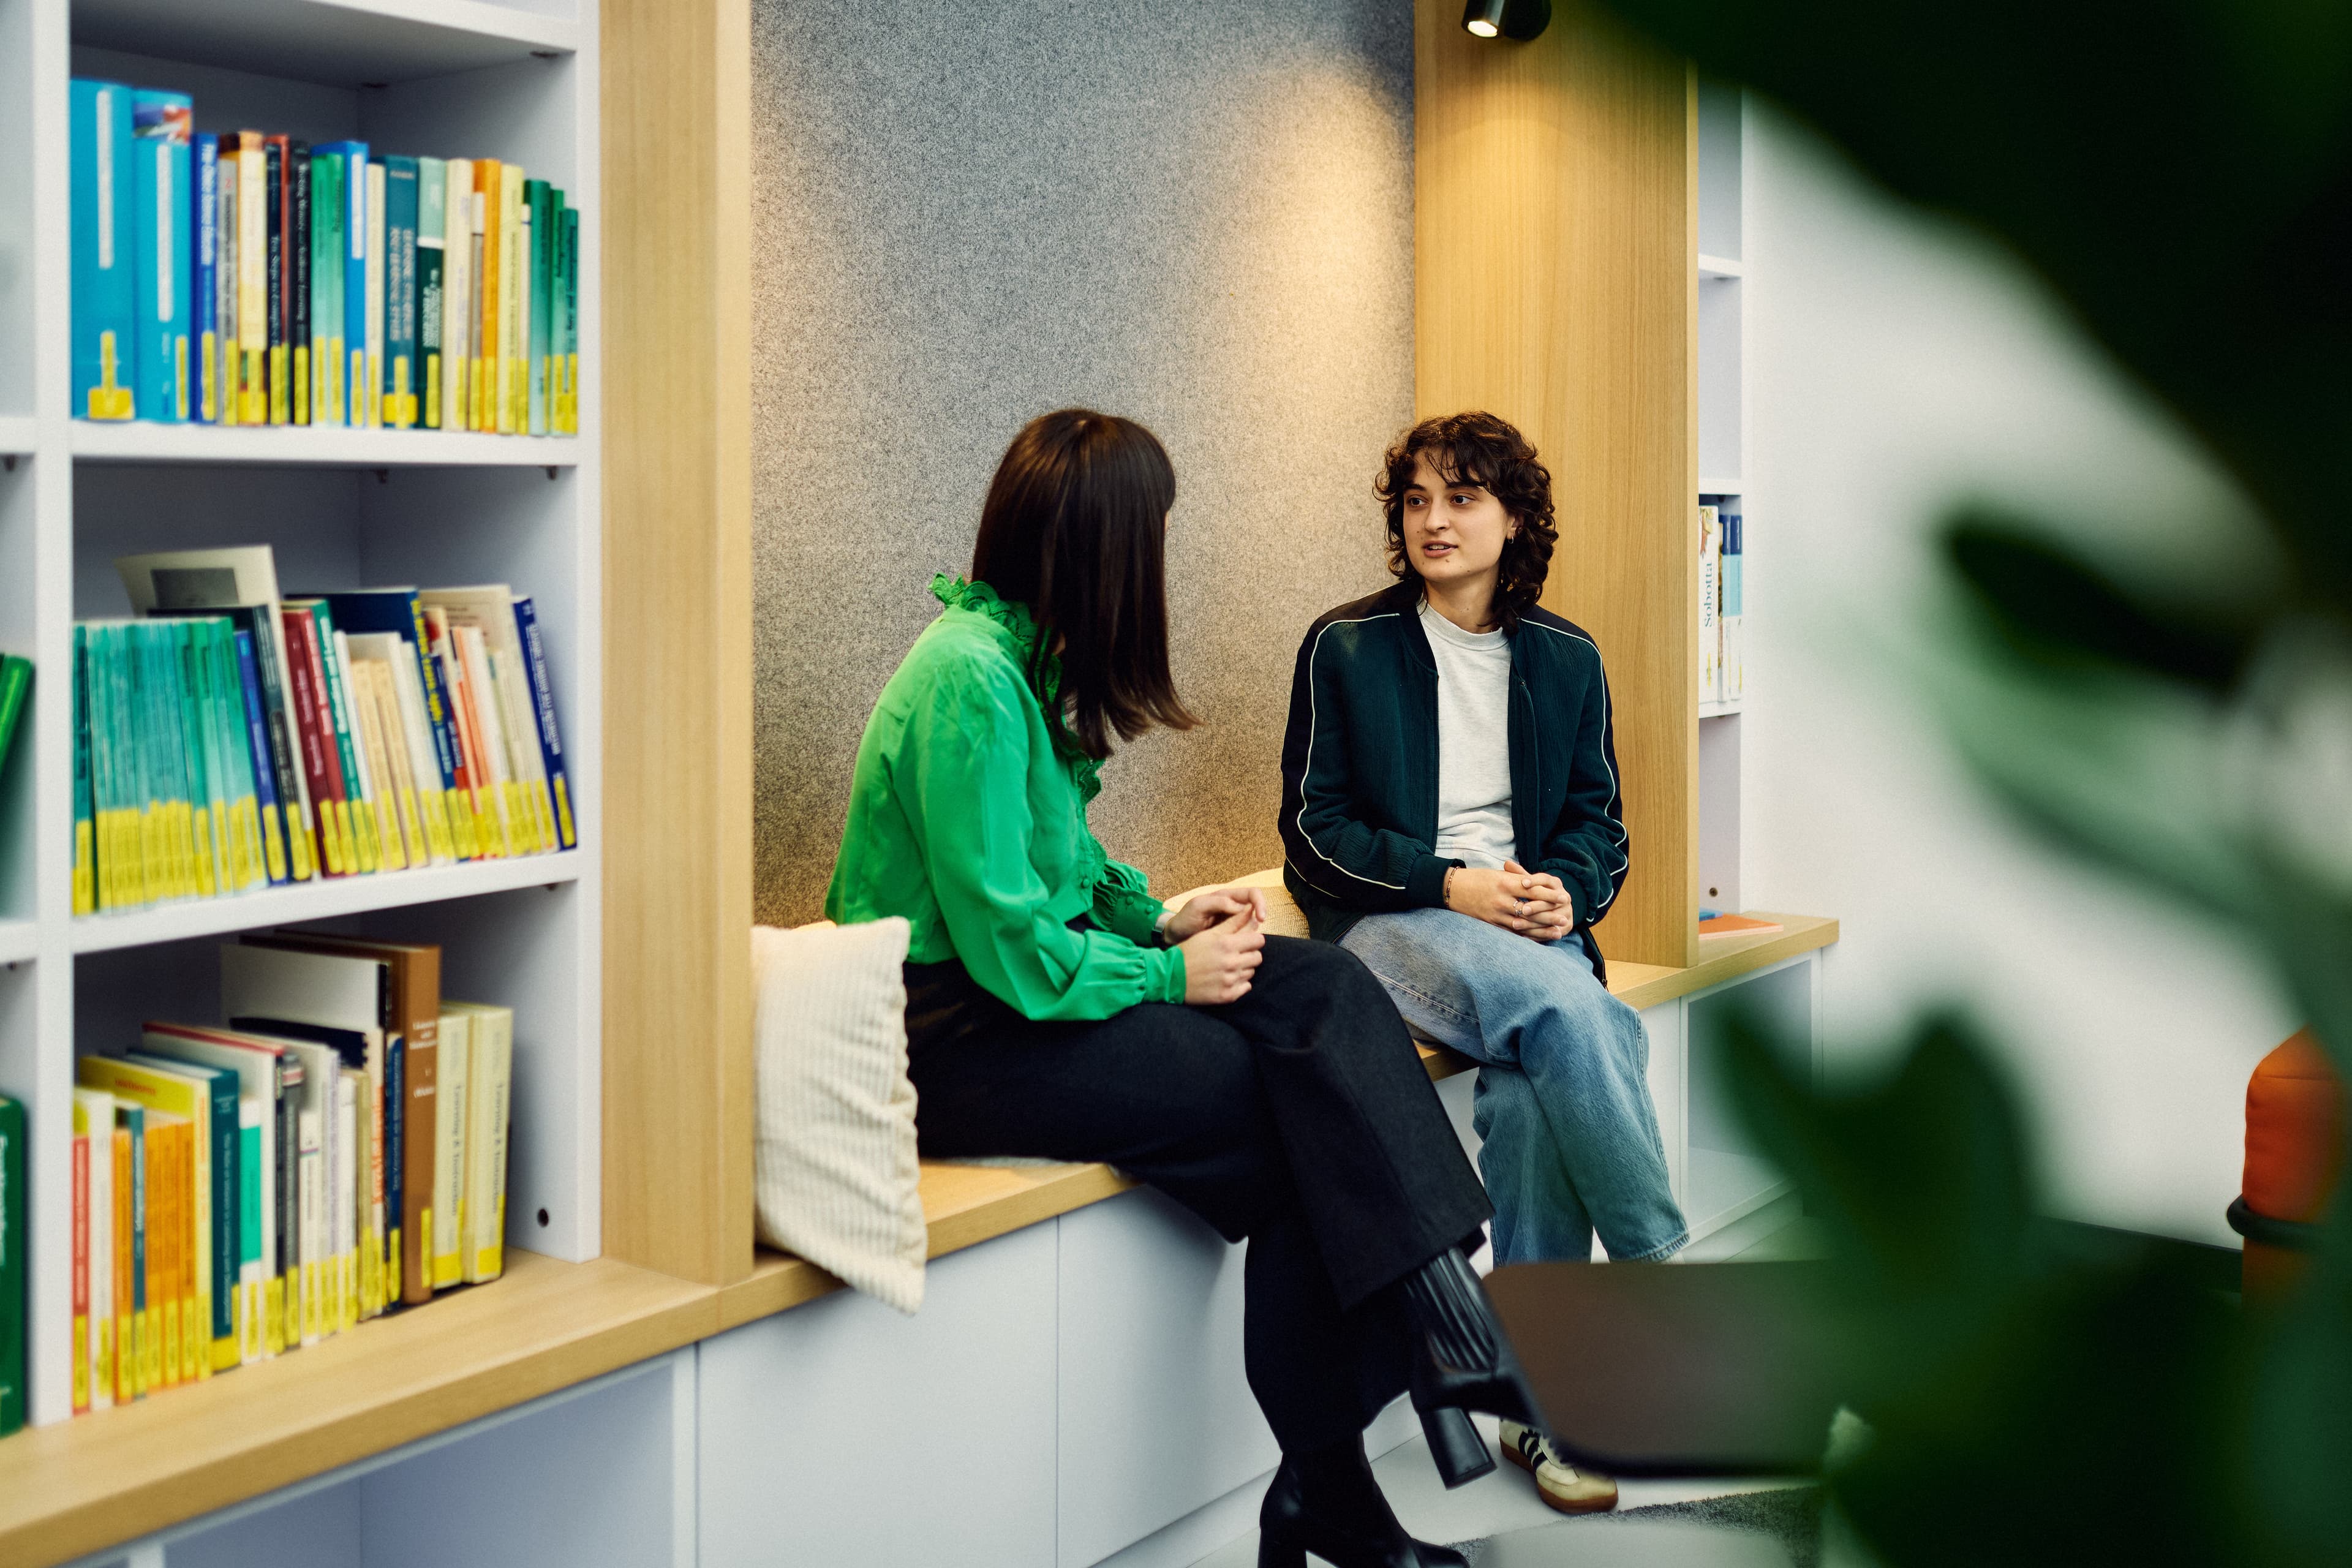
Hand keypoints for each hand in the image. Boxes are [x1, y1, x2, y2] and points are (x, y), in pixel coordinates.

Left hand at [1163, 885, 1269, 944]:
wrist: (1176, 937)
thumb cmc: (1185, 919)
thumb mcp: (1198, 907)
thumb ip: (1218, 902)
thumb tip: (1241, 907)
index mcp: (1226, 896)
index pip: (1252, 894)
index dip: (1260, 904)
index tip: (1260, 918)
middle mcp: (1233, 907)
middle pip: (1257, 907)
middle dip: (1261, 918)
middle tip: (1256, 933)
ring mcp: (1234, 921)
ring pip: (1253, 923)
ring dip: (1254, 931)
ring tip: (1245, 942)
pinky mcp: (1231, 935)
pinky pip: (1245, 935)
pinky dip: (1247, 941)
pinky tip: (1241, 948)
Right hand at [1179, 909, 1263, 1005]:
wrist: (1171, 977)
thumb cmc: (1189, 952)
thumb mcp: (1209, 934)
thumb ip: (1233, 923)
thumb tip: (1250, 912)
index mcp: (1227, 944)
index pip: (1258, 940)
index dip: (1253, 939)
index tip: (1245, 941)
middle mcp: (1231, 963)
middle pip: (1257, 957)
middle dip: (1249, 954)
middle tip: (1236, 954)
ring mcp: (1230, 981)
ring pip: (1251, 972)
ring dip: (1243, 968)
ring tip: (1228, 967)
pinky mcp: (1228, 995)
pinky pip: (1246, 987)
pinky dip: (1239, 983)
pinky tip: (1226, 979)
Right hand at [1445, 864, 1570, 940]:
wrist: (1452, 889)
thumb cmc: (1477, 878)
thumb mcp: (1498, 874)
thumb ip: (1517, 880)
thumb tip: (1538, 884)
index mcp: (1504, 883)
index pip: (1533, 890)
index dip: (1550, 894)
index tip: (1565, 897)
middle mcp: (1501, 899)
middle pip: (1532, 909)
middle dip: (1550, 914)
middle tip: (1565, 917)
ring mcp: (1495, 914)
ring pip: (1524, 924)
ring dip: (1543, 929)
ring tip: (1558, 931)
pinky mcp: (1491, 924)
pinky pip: (1513, 933)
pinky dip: (1527, 936)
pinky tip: (1539, 939)